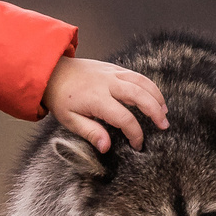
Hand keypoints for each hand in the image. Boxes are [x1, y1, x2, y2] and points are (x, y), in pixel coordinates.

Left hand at [43, 55, 167, 152]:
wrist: (51, 72)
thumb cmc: (60, 98)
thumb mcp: (69, 120)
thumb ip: (90, 132)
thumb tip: (106, 147)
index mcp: (96, 99)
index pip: (124, 118)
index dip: (135, 133)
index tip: (138, 144)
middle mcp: (107, 83)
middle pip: (139, 95)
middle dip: (155, 111)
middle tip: (164, 125)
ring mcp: (111, 73)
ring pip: (141, 81)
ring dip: (156, 96)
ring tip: (164, 111)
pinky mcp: (112, 67)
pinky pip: (136, 75)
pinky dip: (148, 85)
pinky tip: (153, 96)